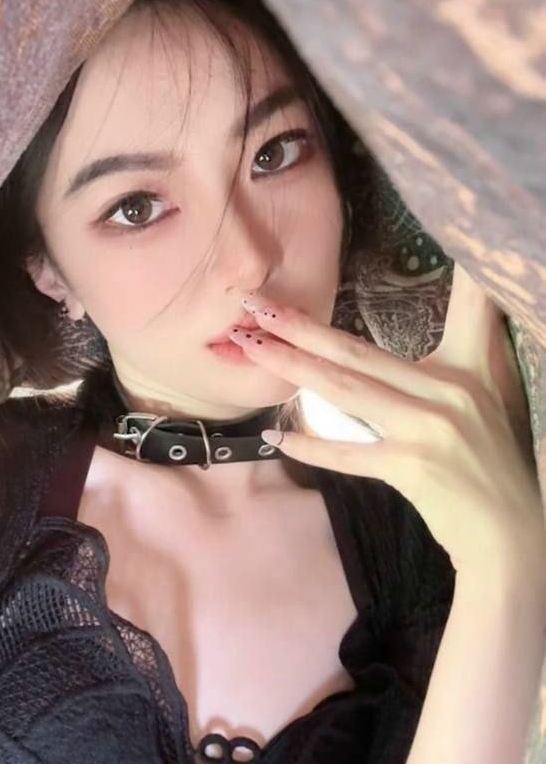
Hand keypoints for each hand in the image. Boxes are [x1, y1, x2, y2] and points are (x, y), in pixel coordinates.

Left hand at [230, 264, 544, 575]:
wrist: (512, 537)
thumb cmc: (494, 465)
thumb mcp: (490, 398)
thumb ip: (462, 359)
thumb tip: (425, 323)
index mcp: (472, 365)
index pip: (469, 301)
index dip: (457, 266)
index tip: (421, 226)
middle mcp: (452, 389)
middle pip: (360, 350)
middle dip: (301, 325)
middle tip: (255, 304)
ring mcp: (431, 429)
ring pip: (347, 389)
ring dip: (293, 368)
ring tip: (251, 348)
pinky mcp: (415, 468)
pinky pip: (352, 453)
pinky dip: (316, 448)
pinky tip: (281, 439)